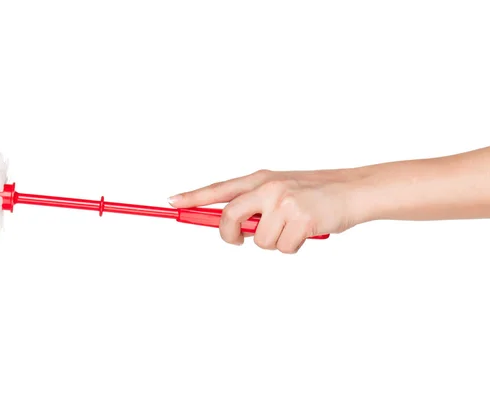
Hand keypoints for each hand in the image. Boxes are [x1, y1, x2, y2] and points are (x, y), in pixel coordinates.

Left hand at [167, 169, 363, 252]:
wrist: (353, 190)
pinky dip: (294, 247)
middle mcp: (268, 187)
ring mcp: (284, 202)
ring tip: (293, 229)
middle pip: (229, 217)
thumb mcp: (281, 189)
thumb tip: (233, 229)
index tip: (172, 202)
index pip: (220, 188)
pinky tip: (307, 232)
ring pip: (259, 241)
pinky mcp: (300, 219)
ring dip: (275, 243)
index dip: (194, 196)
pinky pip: (283, 248)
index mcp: (260, 178)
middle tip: (238, 240)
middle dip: (230, 235)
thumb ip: (256, 204)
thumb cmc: (316, 194)